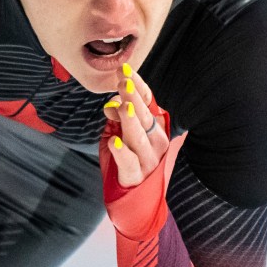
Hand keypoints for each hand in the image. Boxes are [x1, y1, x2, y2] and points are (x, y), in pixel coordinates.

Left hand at [102, 64, 169, 187]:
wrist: (136, 196)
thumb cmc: (129, 157)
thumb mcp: (121, 132)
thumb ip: (118, 116)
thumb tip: (110, 104)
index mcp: (155, 125)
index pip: (148, 100)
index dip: (137, 85)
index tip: (124, 70)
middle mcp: (156, 140)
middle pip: (144, 116)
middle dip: (133, 98)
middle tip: (123, 82)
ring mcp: (148, 159)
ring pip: (138, 137)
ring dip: (129, 120)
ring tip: (122, 106)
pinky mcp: (136, 176)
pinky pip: (129, 163)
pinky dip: (121, 152)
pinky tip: (113, 142)